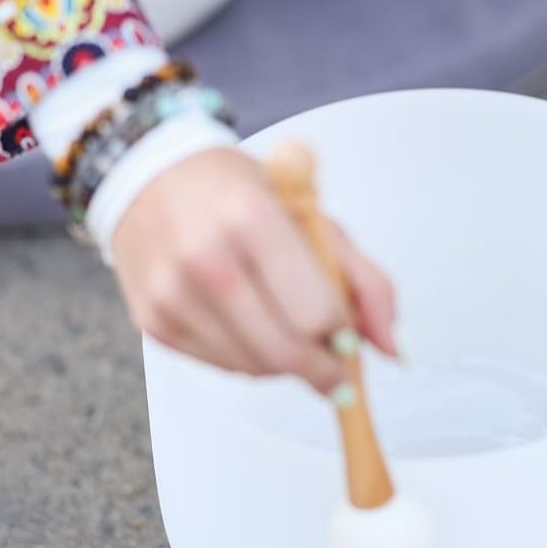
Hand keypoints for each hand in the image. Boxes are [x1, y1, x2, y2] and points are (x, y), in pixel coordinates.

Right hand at [109, 146, 398, 391]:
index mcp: (252, 218)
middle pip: (284, 351)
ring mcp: (172, 294)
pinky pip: (221, 366)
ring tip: (290, 329)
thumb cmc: (239, 193)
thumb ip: (365, 280)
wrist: (153, 178)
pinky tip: (251, 325)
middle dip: (322, 368)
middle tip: (337, 367)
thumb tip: (393, 349)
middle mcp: (205, 257)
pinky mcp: (152, 321)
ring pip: (253, 368)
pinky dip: (250, 359)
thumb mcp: (313, 216)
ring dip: (286, 365)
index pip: (314, 311)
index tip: (350, 336)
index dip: (343, 334)